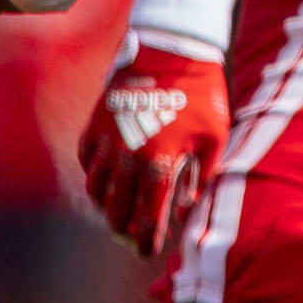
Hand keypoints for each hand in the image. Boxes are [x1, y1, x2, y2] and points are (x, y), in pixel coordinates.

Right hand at [81, 40, 229, 256]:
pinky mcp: (96, 122)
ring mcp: (107, 140)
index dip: (146, 239)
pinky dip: (94, 175)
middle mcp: (127, 157)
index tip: (147, 252)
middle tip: (132, 236)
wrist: (172, 50)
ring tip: (118, 212)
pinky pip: (87, 160)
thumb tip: (186, 207)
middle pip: (117, 209)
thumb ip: (203, 176)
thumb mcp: (215, 136)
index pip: (148, 217)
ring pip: (96, 188)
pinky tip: (106, 180)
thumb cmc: (201, 94)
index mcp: (160, 164)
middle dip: (124, 229)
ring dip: (106, 205)